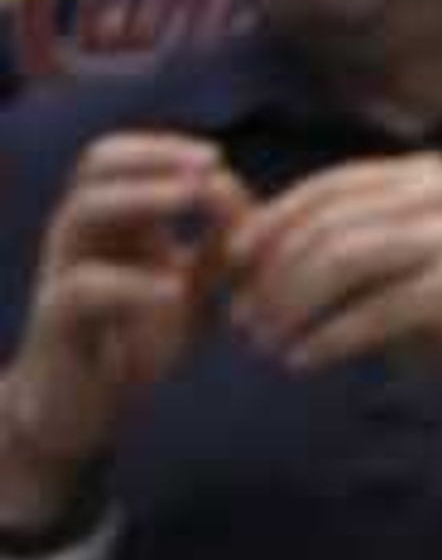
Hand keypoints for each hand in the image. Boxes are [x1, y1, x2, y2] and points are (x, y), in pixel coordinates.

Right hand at [0, 127, 244, 521]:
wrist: (83, 408)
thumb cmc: (134, 343)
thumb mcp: (188, 293)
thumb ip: (219, 256)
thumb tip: (265, 219)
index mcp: (108, 220)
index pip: (128, 155)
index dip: (172, 151)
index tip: (222, 163)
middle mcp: (80, 232)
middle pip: (99, 161)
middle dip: (157, 156)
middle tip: (211, 165)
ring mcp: (63, 269)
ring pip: (86, 208)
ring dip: (142, 197)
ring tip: (192, 199)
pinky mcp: (58, 319)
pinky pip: (85, 287)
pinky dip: (133, 284)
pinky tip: (175, 291)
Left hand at [225, 157, 441, 445]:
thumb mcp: (370, 270)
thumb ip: (302, 234)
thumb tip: (213, 191)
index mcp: (417, 175)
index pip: (324, 190)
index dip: (270, 227)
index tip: (235, 270)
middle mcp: (439, 192)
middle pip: (329, 226)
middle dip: (275, 277)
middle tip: (245, 323)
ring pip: (344, 261)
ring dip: (294, 307)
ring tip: (268, 344)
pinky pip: (375, 309)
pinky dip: (330, 337)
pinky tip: (303, 361)